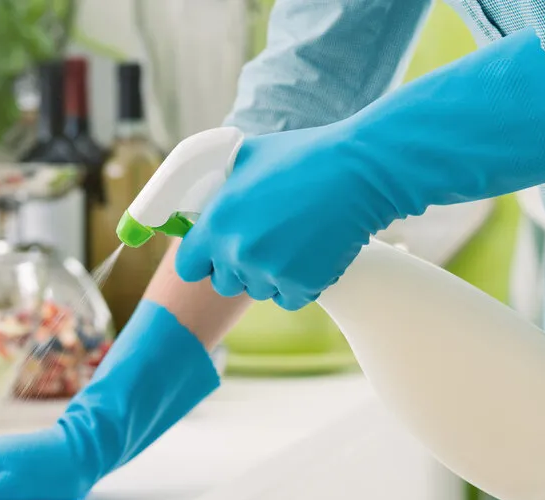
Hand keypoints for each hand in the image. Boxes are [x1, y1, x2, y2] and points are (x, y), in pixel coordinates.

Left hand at [174, 124, 390, 310]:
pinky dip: (299, 284)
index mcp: (217, 222)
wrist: (357, 172)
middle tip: (263, 243)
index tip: (213, 254)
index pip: (188, 266)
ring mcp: (270, 272)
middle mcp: (238, 252)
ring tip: (293, 241)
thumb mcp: (247, 158)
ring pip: (259, 290)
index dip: (201, 260)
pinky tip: (311, 254)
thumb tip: (207, 196)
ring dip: (270, 274)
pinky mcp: (303, 285)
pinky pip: (289, 298)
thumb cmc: (304, 157)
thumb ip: (221, 186)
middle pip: (223, 283)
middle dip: (237, 268)